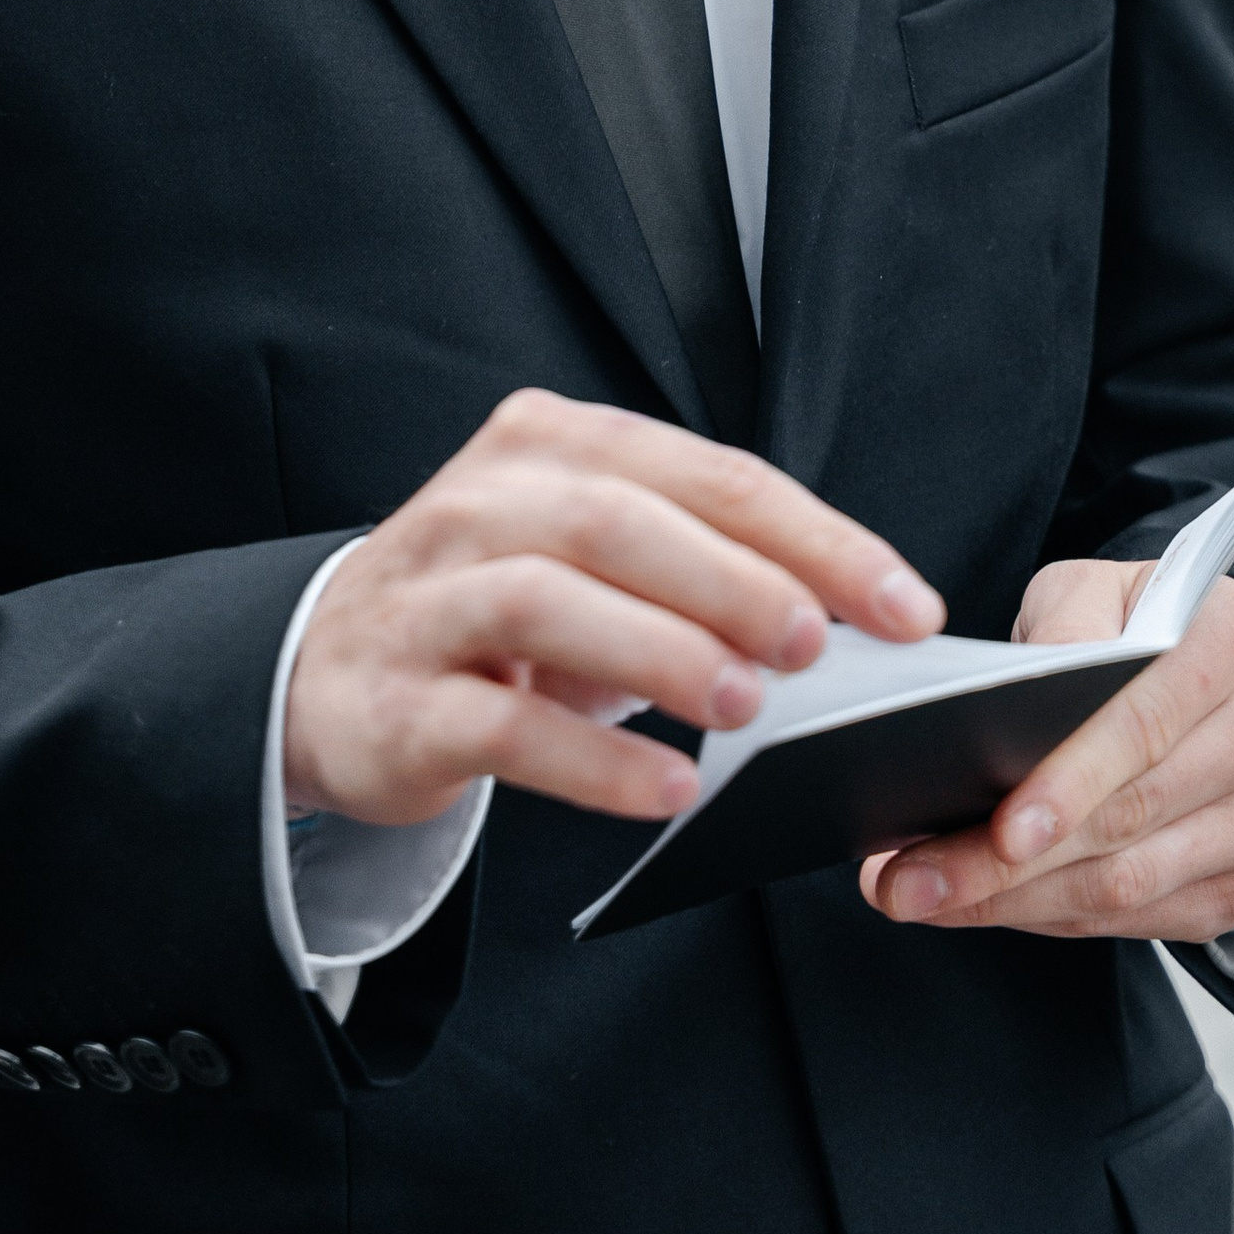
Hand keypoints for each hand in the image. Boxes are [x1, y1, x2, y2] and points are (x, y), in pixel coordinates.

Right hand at [282, 386, 944, 827]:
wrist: (327, 675)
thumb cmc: (497, 615)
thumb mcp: (594, 562)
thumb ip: (697, 565)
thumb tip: (842, 619)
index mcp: (551, 444)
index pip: (707, 472)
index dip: (817, 536)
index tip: (906, 604)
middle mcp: (485, 501)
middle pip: (622, 518)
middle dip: (737, 580)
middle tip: (820, 647)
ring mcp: (432, 598)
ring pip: (550, 599)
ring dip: (663, 651)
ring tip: (749, 708)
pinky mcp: (401, 701)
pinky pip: (501, 724)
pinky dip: (593, 758)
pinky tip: (665, 789)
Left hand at [859, 562, 1233, 943]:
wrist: (1204, 669)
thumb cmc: (1131, 621)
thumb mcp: (1090, 590)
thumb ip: (1063, 631)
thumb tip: (1018, 699)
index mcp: (1233, 635)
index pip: (1143, 725)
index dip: (1070, 782)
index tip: (1000, 829)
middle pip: (1128, 817)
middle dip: (1007, 862)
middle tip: (909, 880)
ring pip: (1129, 884)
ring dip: (1015, 902)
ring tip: (924, 896)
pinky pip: (1140, 918)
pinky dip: (1054, 917)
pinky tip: (987, 905)